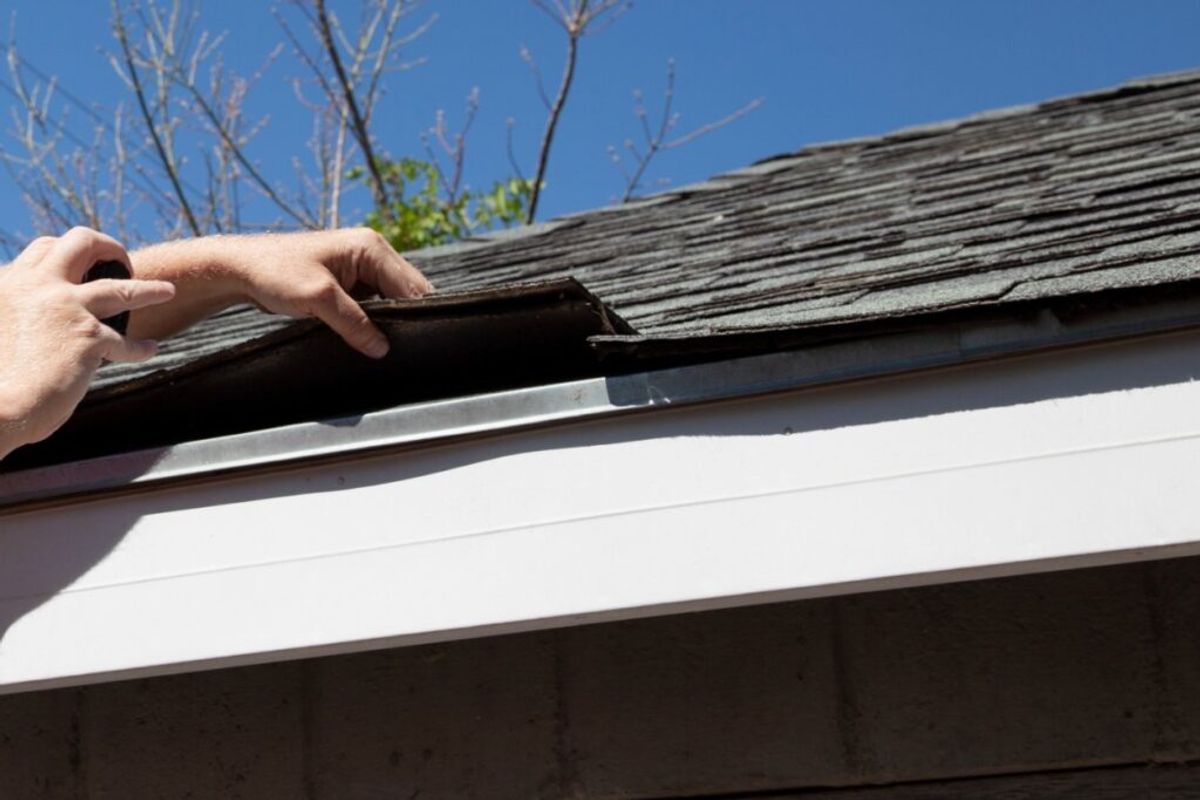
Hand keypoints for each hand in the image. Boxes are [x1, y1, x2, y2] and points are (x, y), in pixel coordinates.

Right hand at [0, 228, 174, 457]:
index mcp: (8, 283)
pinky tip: (150, 349)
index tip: (81, 265)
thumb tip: (33, 322)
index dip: (67, 253)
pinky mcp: (88, 338)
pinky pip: (125, 342)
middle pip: (81, 243)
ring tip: (167, 291)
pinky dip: (140, 348)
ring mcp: (66, 309)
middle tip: (121, 261)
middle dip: (108, 247)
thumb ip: (14, 313)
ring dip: (148, 289)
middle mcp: (37, 287)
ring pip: (120, 288)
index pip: (43, 250)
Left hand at [230, 228, 432, 356]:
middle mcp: (372, 253)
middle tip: (398, 347)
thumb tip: (382, 349)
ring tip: (382, 344)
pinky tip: (368, 338)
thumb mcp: (318, 299)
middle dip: (404, 318)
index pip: (412, 286)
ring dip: (387, 321)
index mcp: (371, 247)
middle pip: (407, 293)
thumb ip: (354, 323)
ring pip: (392, 301)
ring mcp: (362, 268)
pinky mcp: (350, 283)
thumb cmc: (274, 272)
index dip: (415, 315)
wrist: (240, 269)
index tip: (412, 343)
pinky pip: (374, 305)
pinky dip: (373, 321)